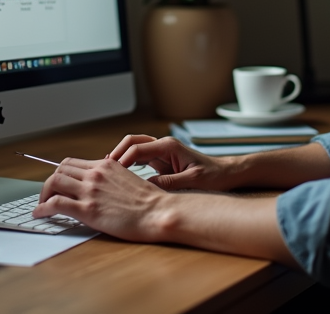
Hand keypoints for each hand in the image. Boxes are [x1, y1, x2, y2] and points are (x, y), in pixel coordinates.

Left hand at [33, 158, 170, 241]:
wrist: (158, 212)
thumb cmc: (149, 201)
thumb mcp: (129, 180)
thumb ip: (112, 178)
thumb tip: (102, 185)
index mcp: (106, 165)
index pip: (73, 163)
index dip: (61, 173)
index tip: (58, 183)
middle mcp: (96, 174)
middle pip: (60, 169)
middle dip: (50, 182)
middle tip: (47, 194)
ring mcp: (90, 191)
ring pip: (54, 182)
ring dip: (43, 193)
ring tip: (41, 204)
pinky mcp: (88, 209)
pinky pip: (56, 204)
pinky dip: (43, 208)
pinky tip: (40, 214)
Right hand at [109, 135, 236, 191]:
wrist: (227, 174)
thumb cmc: (214, 176)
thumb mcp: (193, 181)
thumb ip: (170, 183)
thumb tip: (146, 187)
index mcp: (169, 146)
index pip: (138, 148)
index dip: (123, 160)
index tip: (112, 173)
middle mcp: (163, 146)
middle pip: (132, 143)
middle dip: (117, 154)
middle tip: (103, 169)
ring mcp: (162, 153)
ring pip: (134, 150)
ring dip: (121, 159)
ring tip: (107, 174)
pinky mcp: (162, 162)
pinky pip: (140, 160)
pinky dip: (128, 166)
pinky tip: (120, 178)